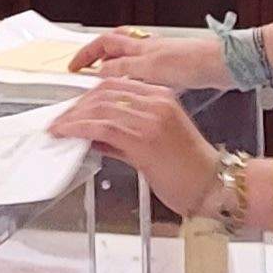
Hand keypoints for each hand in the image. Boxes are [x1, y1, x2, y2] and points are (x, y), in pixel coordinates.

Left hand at [49, 79, 228, 215]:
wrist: (214, 186)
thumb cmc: (191, 170)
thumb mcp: (157, 142)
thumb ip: (124, 137)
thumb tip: (96, 136)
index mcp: (163, 97)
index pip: (115, 85)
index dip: (88, 96)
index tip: (73, 107)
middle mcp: (156, 103)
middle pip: (103, 93)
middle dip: (77, 107)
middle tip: (60, 119)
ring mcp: (150, 119)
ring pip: (99, 108)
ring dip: (73, 118)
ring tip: (59, 128)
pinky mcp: (143, 139)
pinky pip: (102, 127)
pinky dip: (79, 129)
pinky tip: (68, 134)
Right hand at [69, 24, 229, 88]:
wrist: (223, 65)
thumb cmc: (194, 62)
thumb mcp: (151, 68)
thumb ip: (124, 70)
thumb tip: (100, 72)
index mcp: (140, 48)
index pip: (104, 44)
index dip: (86, 55)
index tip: (74, 67)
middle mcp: (149, 50)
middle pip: (115, 45)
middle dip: (97, 55)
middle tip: (84, 69)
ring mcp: (161, 59)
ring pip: (129, 58)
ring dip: (114, 65)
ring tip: (103, 81)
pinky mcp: (173, 71)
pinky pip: (144, 72)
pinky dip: (133, 79)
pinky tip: (133, 92)